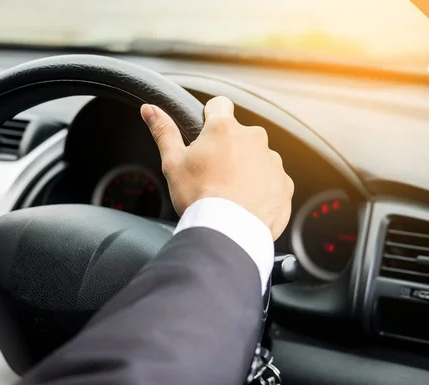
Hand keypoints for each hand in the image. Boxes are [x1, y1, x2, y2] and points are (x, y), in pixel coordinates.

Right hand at [140, 96, 293, 239]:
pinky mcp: (284, 183)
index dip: (210, 116)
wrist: (228, 231)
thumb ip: (163, 132)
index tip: (206, 132)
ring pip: (256, 158)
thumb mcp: (172, 163)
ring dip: (245, 169)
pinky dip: (261, 189)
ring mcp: (272, 161)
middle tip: (212, 173)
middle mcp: (253, 138)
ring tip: (230, 192)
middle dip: (228, 149)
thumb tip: (149, 109)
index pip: (219, 105)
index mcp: (224, 129)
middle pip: (239, 135)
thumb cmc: (199, 196)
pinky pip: (272, 180)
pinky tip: (245, 203)